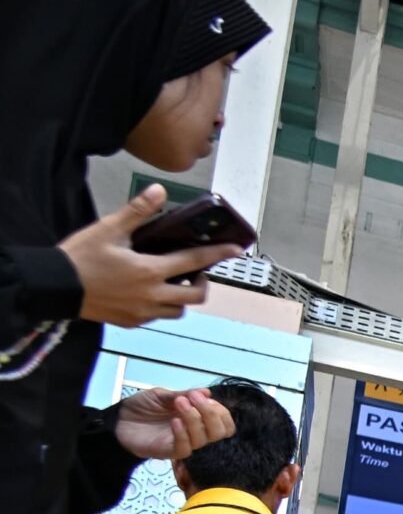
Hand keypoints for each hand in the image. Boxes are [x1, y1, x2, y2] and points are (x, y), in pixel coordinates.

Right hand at [63, 188, 243, 327]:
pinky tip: (149, 293)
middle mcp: (152, 296)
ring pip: (178, 311)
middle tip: (194, 271)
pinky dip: (162, 307)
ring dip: (182, 298)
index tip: (236, 250)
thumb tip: (159, 192)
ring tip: (172, 283)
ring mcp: (143, 312)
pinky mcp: (132, 322)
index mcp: (150, 271)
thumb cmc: (80, 258)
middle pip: (195, 295)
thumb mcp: (108, 229)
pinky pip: (157, 317)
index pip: (194, 261)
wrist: (54, 286)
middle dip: (201, 283)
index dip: (218, 254)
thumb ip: (138, 211)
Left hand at [114, 387, 233, 461]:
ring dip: (194, 419)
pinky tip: (174, 421)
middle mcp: (195, 432)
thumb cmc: (141, 407)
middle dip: (212, 413)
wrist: (118, 420)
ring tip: (179, 403)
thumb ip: (184, 395)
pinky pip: (185, 448)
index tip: (202, 396)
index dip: (220, 410)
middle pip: (220, 432)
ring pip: (204, 439)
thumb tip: (207, 392)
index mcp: (198, 419)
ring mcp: (184, 443)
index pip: (224, 422)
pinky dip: (182, 433)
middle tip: (193, 398)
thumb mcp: (162, 395)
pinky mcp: (170, 452)